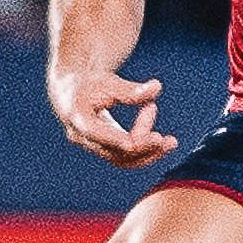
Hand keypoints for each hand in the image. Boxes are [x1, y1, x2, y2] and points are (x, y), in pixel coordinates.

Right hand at [53, 66, 176, 168]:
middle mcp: (83, 138)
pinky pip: (124, 159)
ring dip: (148, 154)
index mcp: (79, 118)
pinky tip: (160, 143)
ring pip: (121, 160)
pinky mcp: (103, 150)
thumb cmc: (89, 84)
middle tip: (169, 139)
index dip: (128, 138)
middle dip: (144, 146)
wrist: (72, 93)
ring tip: (171, 143)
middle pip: (115, 152)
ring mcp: (93, 146)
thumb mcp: (107, 81)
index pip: (103, 135)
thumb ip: (130, 89)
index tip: (153, 125)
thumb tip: (156, 88)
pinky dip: (143, 152)